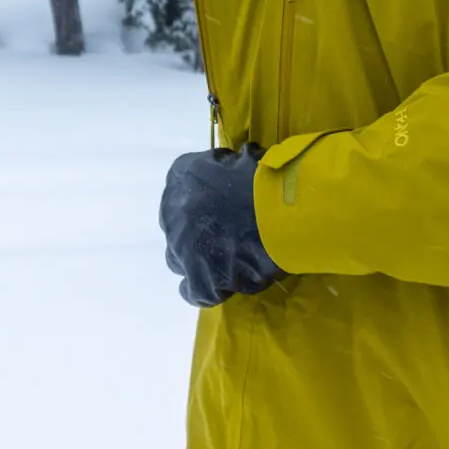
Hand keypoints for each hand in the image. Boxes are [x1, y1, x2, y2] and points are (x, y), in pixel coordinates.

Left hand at [160, 146, 281, 306]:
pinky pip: (196, 291)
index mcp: (181, 177)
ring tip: (226, 259)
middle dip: (196, 233)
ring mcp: (184, 249)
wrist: (276, 206)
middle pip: (177, 230)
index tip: (221, 208)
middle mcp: (173, 212)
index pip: (181, 193)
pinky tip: (218, 286)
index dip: (201, 205)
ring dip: (199, 259)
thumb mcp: (238, 156)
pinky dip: (203, 289)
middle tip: (224, 235)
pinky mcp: (203, 279)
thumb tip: (234, 171)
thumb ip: (226, 167)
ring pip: (180, 261)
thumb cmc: (265, 175)